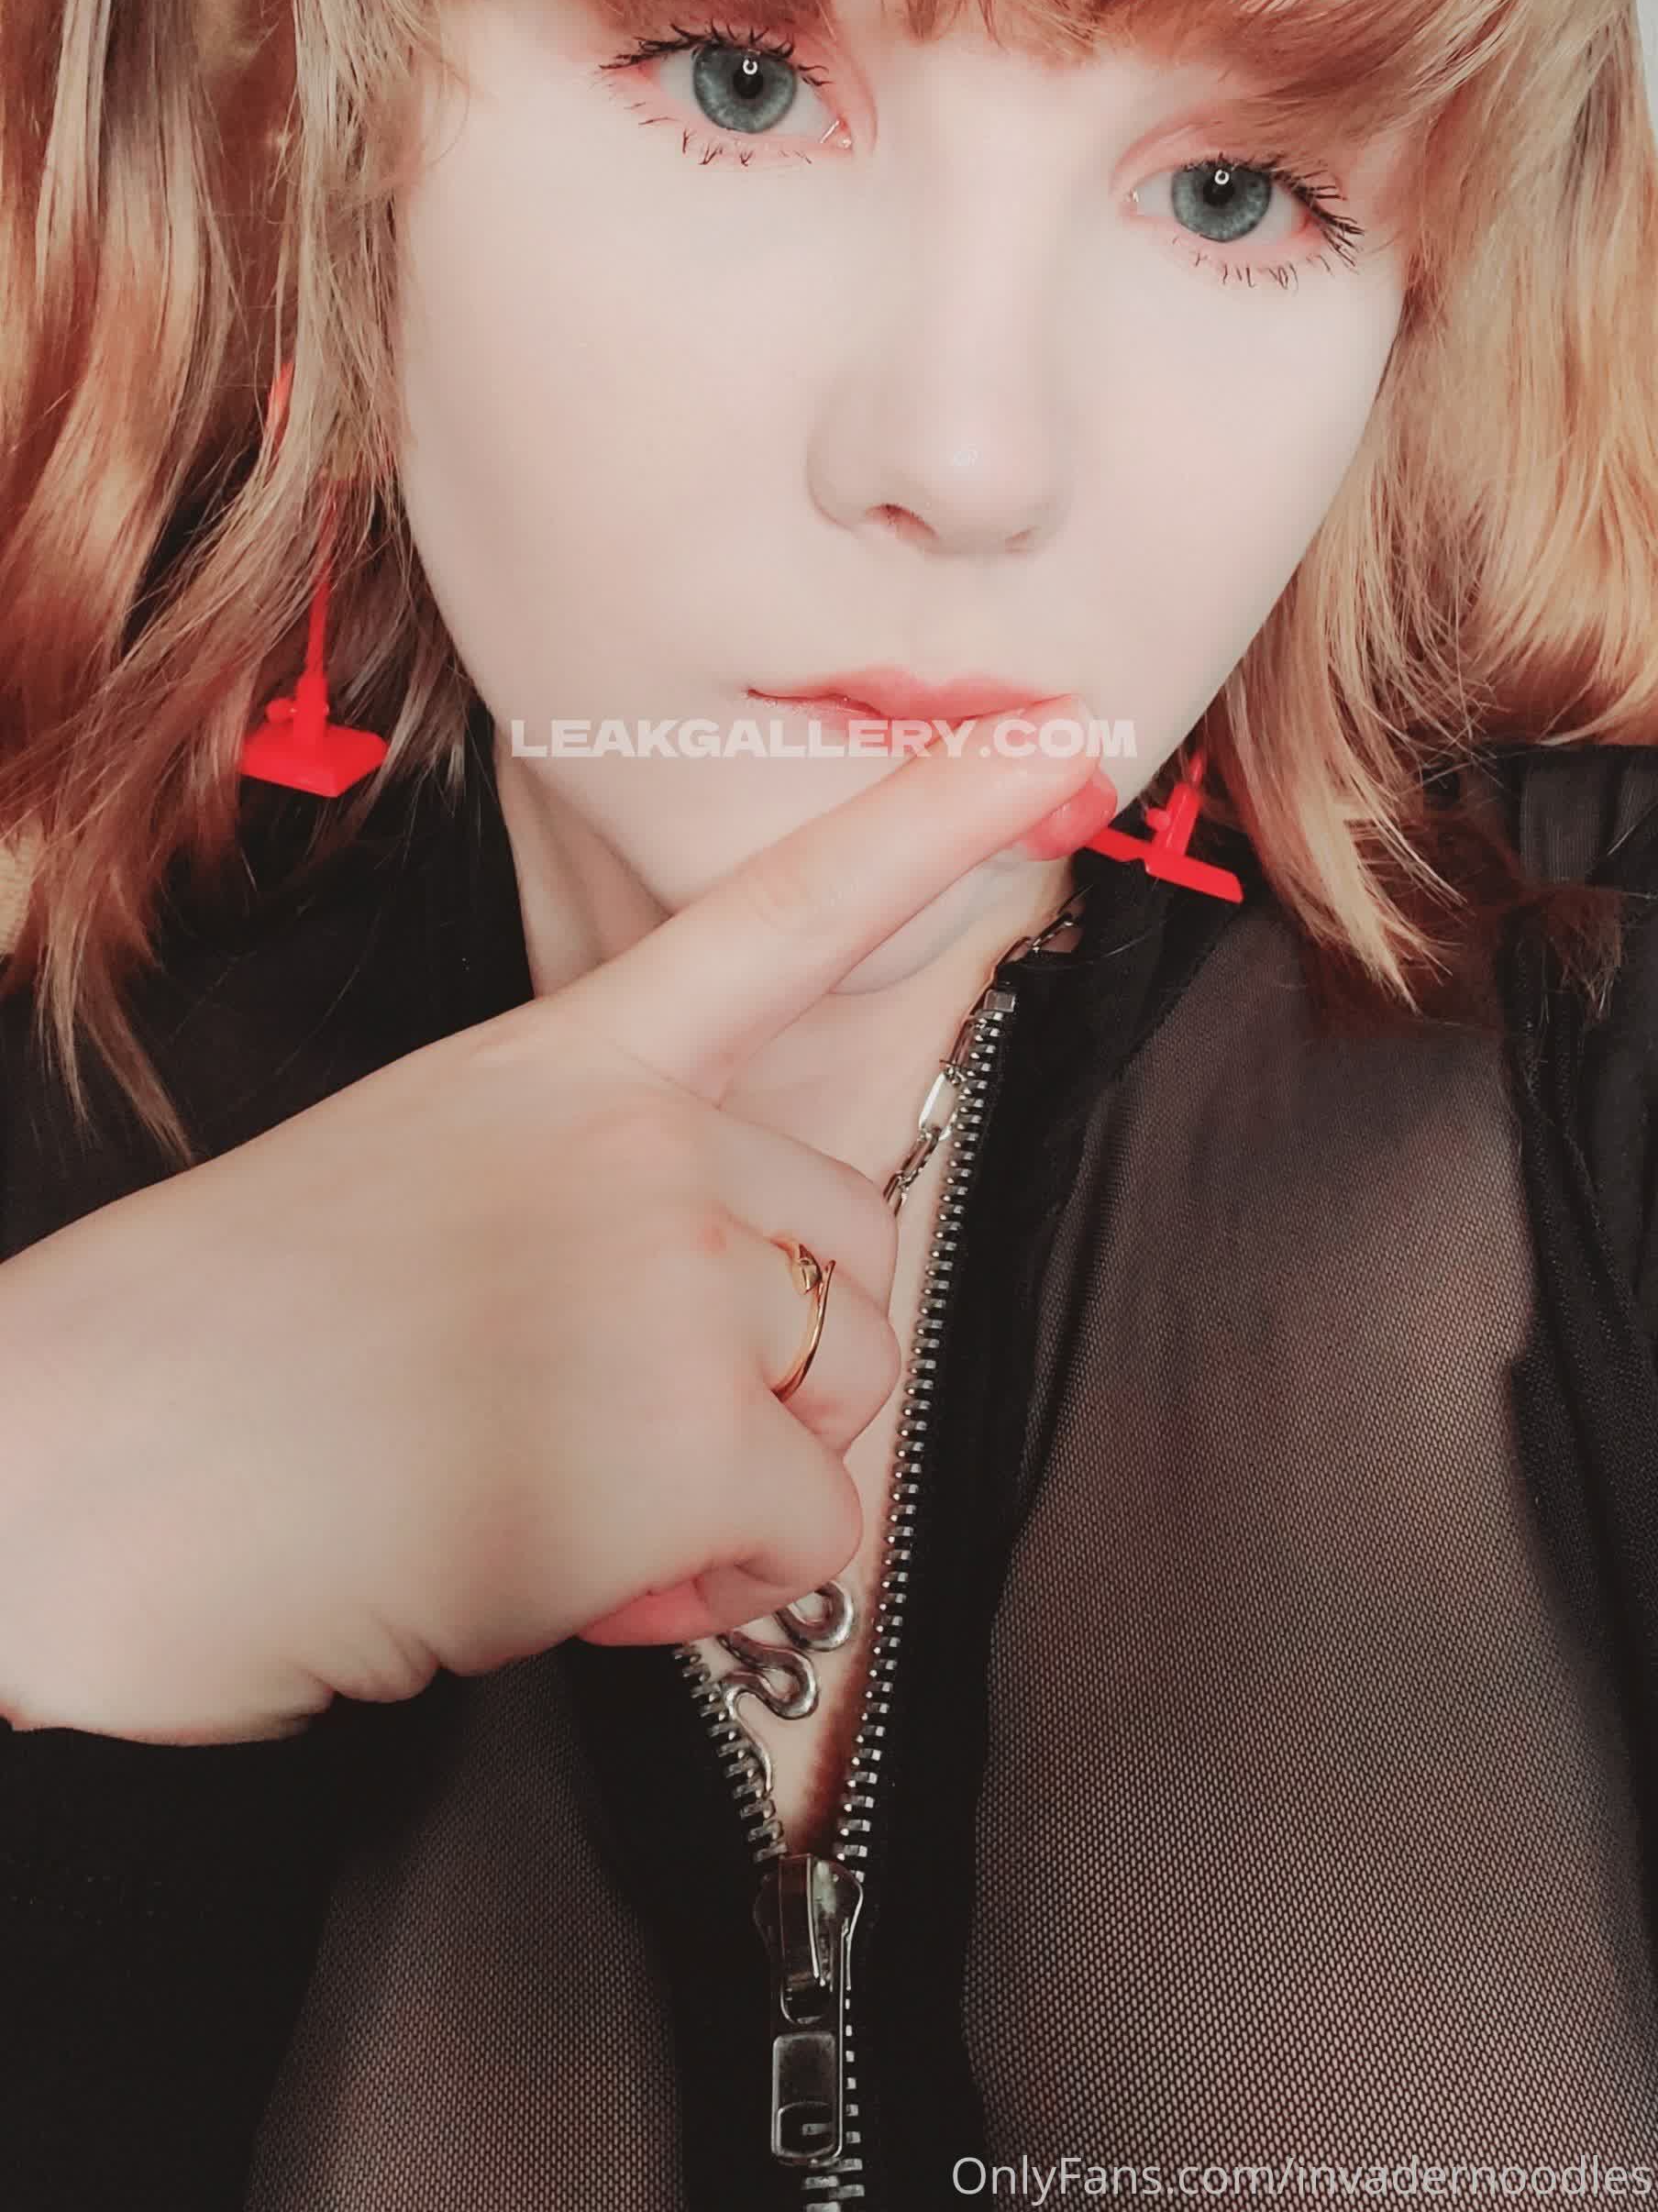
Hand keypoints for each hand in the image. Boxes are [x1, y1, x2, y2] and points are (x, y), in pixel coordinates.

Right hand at [0, 698, 1105, 1741]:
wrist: (50, 1484)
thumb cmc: (204, 1369)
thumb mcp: (406, 1193)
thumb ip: (572, 1201)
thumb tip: (692, 1315)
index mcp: (552, 1068)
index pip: (776, 920)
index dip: (931, 821)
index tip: (1066, 740)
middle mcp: (633, 1143)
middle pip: (850, 1252)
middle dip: (765, 1374)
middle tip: (574, 1435)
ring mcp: (661, 1272)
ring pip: (849, 1393)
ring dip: (737, 1483)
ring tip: (552, 1502)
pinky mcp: (673, 1435)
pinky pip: (813, 1534)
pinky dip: (720, 1588)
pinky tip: (573, 1572)